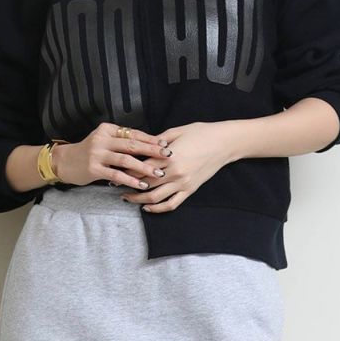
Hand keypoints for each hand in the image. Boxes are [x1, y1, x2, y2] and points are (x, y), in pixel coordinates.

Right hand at [52, 121, 172, 190]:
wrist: (64, 162)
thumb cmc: (88, 152)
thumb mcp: (103, 140)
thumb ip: (120, 140)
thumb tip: (148, 144)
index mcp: (107, 129)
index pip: (133, 133)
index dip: (150, 139)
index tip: (165, 144)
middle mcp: (102, 139)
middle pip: (132, 144)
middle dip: (152, 150)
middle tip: (168, 156)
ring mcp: (97, 154)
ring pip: (126, 160)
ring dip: (144, 167)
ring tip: (159, 173)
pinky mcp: (94, 169)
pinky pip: (116, 175)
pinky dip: (131, 180)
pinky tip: (142, 185)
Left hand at [119, 122, 233, 212]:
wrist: (224, 143)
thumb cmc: (201, 133)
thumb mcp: (177, 131)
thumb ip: (158, 140)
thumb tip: (142, 145)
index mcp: (169, 156)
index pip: (141, 166)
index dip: (125, 169)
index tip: (115, 169)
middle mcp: (174, 172)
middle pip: (144, 184)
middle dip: (127, 186)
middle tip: (115, 185)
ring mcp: (182, 183)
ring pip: (155, 198)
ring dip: (138, 200)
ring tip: (127, 198)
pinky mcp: (190, 190)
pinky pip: (171, 204)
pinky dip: (157, 209)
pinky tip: (147, 207)